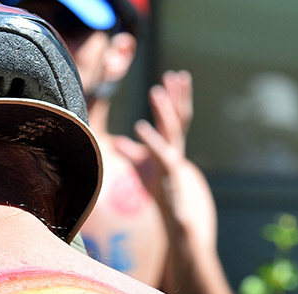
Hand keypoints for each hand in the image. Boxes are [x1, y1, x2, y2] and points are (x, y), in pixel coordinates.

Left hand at [114, 71, 210, 242]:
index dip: (175, 96)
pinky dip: (149, 139)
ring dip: (163, 110)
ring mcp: (173, 158)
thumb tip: (117, 141)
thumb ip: (132, 152)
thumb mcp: (142, 167)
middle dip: (178, 96)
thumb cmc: (158, 189)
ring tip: (156, 91)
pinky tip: (139, 126)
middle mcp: (175, 148)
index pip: (175, 115)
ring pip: (171, 129)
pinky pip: (158, 151)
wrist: (173, 215)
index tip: (173, 76)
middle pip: (180, 117)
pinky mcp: (167, 172)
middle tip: (175, 75)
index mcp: (172, 144)